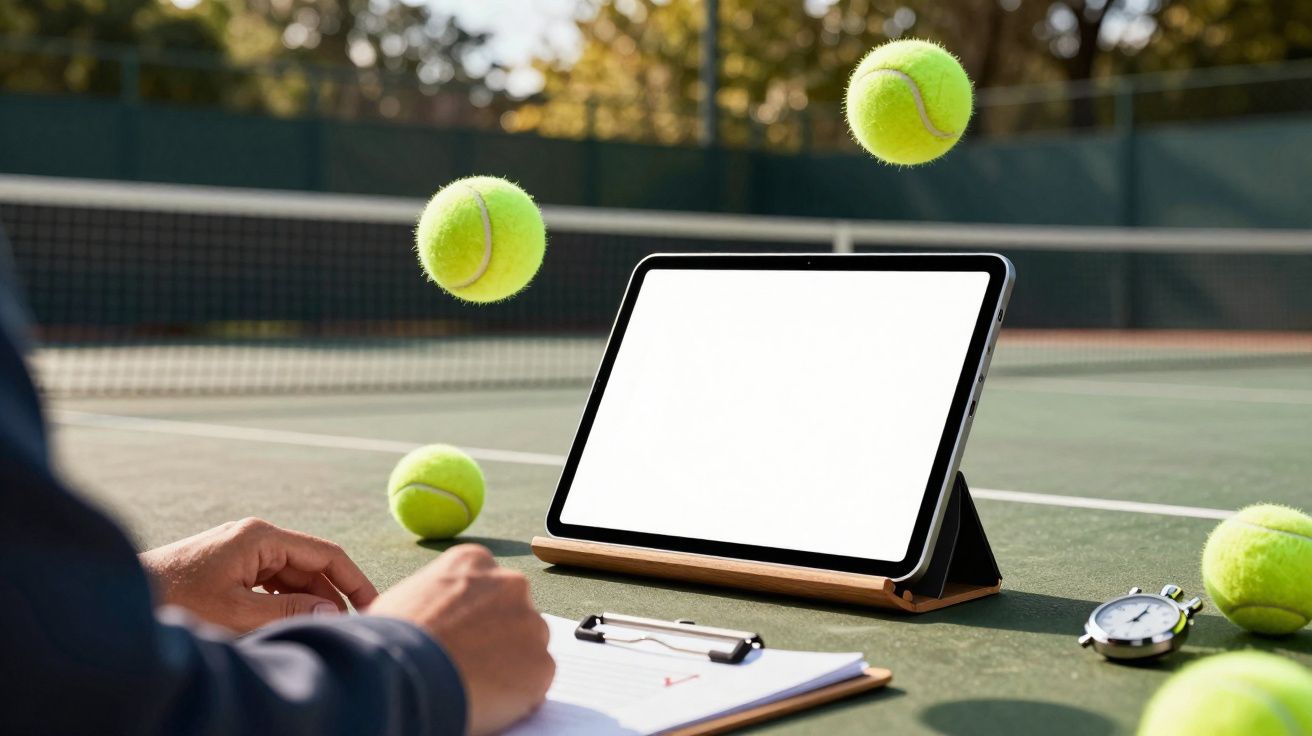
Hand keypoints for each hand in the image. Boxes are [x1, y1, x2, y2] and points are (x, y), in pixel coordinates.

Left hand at [139, 518, 378, 632]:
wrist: (120, 597)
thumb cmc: (173, 601)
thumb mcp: (237, 613)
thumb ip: (288, 611)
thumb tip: (332, 612)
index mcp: (261, 536)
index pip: (326, 554)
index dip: (354, 581)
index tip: (374, 608)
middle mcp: (255, 537)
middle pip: (310, 565)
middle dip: (331, 597)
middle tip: (349, 629)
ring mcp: (241, 550)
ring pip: (291, 577)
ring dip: (306, 603)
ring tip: (318, 632)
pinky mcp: (229, 566)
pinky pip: (270, 583)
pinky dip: (284, 603)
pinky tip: (287, 625)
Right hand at [368, 545, 553, 735]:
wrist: (403, 672)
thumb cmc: (391, 639)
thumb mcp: (407, 597)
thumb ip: (435, 599)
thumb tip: (434, 618)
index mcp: (474, 562)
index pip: (487, 586)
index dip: (474, 616)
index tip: (462, 635)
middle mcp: (510, 584)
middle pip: (513, 613)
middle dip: (498, 637)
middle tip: (470, 663)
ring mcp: (530, 623)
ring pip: (528, 648)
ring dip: (509, 665)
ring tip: (473, 685)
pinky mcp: (541, 664)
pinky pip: (535, 682)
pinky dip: (517, 696)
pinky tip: (485, 701)